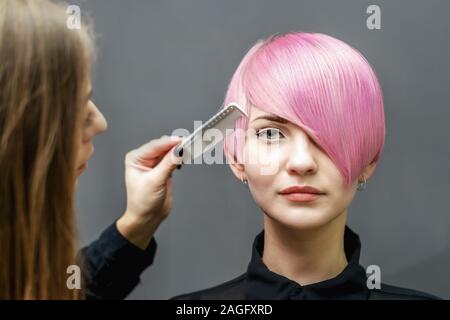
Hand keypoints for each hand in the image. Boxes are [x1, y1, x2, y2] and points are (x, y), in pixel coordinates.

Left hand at [117, 135, 182, 249]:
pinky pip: (174, 158)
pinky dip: (181, 157)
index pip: (155, 146)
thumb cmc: (142, 202)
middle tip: (189, 145)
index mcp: (136, 158)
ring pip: (170, 151)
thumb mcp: (155, 182)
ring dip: (180, 150)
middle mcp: (144, 159)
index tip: (182, 141)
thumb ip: (168, 164)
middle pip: (163, 146)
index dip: (169, 143)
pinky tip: (186, 157)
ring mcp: (155, 163)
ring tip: (190, 150)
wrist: (147, 217)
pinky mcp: (164, 169)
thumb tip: (179, 150)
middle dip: (176, 145)